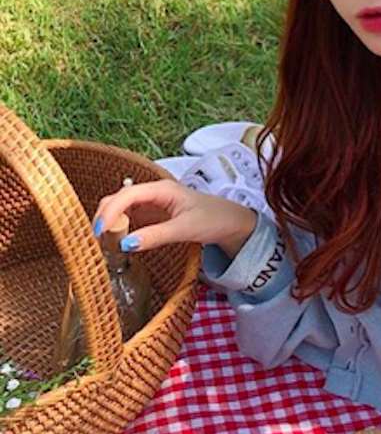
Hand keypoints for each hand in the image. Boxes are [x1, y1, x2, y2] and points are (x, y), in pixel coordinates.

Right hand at [92, 178, 257, 255]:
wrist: (230, 222)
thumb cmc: (213, 219)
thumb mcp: (185, 229)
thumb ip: (156, 236)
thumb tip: (125, 244)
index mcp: (162, 189)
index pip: (127, 194)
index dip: (110, 211)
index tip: (100, 232)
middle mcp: (153, 192)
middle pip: (118, 198)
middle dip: (104, 216)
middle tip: (97, 241)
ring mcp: (151, 202)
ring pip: (120, 207)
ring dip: (109, 222)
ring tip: (103, 243)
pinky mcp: (152, 213)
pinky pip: (128, 217)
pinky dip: (118, 227)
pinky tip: (115, 240)